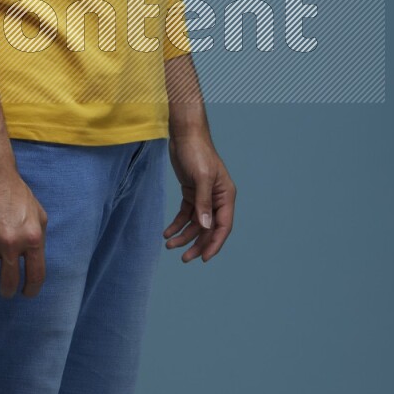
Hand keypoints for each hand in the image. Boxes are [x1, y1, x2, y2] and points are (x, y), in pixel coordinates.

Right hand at [0, 162, 47, 298]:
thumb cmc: (17, 195)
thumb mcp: (39, 215)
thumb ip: (38, 241)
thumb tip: (34, 264)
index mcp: (32, 238)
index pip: (35, 276)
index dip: (31, 290)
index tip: (27, 293)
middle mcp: (11, 243)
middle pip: (9, 283)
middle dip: (8, 290)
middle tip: (7, 289)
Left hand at [164, 134, 235, 262]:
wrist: (184, 134)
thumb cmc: (197, 152)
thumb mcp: (201, 177)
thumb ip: (203, 203)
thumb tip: (206, 227)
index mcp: (226, 196)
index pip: (223, 226)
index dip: (214, 244)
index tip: (203, 259)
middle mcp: (217, 198)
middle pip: (209, 228)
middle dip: (197, 244)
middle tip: (184, 258)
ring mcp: (204, 196)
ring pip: (196, 224)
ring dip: (184, 235)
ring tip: (169, 245)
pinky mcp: (191, 192)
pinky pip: (186, 214)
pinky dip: (177, 224)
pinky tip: (167, 232)